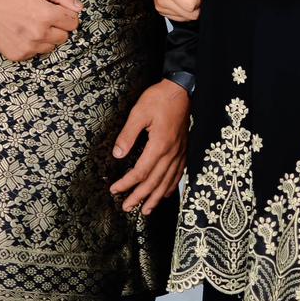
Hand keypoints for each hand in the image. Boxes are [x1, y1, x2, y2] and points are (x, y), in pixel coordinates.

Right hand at [0, 0, 82, 61]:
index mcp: (46, 15)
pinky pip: (35, 53)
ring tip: (31, 24)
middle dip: (58, 26)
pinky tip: (22, 32)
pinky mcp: (17, 55)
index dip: (66, 14)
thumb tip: (79, 8)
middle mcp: (39, 34)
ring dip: (46, 37)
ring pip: (51, 47)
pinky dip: (33, 45)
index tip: (56, 10)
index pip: (73, 22)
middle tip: (43, 16)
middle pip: (64, 37)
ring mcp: (27, 47)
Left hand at [110, 80, 189, 214]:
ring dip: (155, 198)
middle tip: (127, 208)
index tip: (115, 190)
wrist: (182, 90)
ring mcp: (180, 153)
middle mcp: (171, 153)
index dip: (127, 183)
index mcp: (159, 145)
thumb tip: (118, 154)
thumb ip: (128, 135)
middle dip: (139, 197)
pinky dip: (170, 187)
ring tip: (145, 210)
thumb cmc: (160, 98)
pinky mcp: (184, 150)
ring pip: (167, 182)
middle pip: (154, 182)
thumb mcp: (139, 112)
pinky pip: (178, 174)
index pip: (141, 172)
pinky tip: (164, 194)